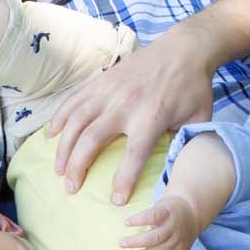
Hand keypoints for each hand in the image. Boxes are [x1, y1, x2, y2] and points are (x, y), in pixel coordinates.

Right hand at [46, 24, 215, 202]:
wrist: (183, 49)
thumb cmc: (193, 88)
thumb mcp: (198, 119)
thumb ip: (186, 145)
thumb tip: (174, 171)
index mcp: (152, 117)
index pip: (134, 154)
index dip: (123, 180)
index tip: (116, 200)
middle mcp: (125, 104)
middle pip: (92, 139)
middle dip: (77, 167)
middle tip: (71, 188)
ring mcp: (109, 90)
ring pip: (76, 120)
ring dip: (63, 147)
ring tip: (58, 169)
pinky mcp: (100, 81)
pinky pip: (73, 100)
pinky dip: (59, 117)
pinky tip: (51, 135)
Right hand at [119, 194, 200, 249]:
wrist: (191, 208)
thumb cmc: (176, 232)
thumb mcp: (173, 249)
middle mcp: (176, 243)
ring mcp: (172, 227)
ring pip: (152, 239)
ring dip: (134, 243)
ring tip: (121, 243)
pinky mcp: (167, 211)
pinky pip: (152, 217)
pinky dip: (138, 220)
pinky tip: (127, 223)